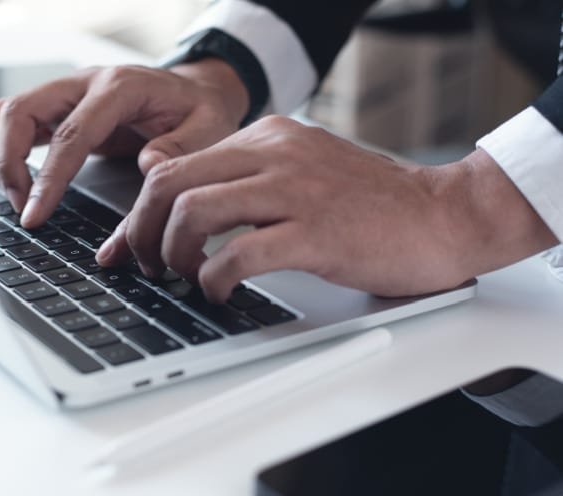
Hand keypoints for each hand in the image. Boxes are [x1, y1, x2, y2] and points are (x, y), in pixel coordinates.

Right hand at [0, 59, 248, 227]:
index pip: (69, 135)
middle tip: (22, 208)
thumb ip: (178, 151)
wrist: (196, 91)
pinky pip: (15, 120)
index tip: (33, 215)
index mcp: (120, 88)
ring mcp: (68, 91)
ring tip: (20, 199)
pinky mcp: (60, 106)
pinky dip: (6, 150)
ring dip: (1, 156)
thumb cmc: (200, 111)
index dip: (47, 179)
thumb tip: (147, 168)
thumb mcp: (207, 131)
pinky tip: (22, 182)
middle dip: (8, 163)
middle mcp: (85, 82)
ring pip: (7, 113)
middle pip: (18, 111)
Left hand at [97, 116, 556, 301]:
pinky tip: (218, 291)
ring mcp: (294, 190)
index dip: (136, 212)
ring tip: (182, 278)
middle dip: (140, 233)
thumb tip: (165, 190)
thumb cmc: (368, 205)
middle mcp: (273, 154)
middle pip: (169, 185)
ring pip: (193, 212)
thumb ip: (238, 178)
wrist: (442, 215)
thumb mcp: (297, 171)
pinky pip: (237, 254)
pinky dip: (213, 278)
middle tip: (144, 266)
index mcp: (265, 137)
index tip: (122, 246)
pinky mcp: (315, 232)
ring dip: (172, 254)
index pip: (174, 166)